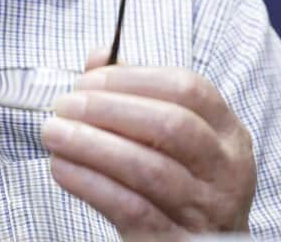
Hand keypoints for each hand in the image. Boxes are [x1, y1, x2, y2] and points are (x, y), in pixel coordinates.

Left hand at [42, 50, 254, 236]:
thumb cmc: (175, 184)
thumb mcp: (169, 140)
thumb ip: (136, 94)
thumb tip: (98, 58)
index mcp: (227, 133)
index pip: (188, 88)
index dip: (132, 78)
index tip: (87, 80)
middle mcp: (226, 170)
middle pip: (171, 125)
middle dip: (109, 109)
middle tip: (64, 105)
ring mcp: (206, 209)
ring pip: (150, 168)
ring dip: (92, 144)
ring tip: (54, 132)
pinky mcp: (176, 241)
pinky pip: (131, 207)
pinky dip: (90, 183)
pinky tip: (62, 167)